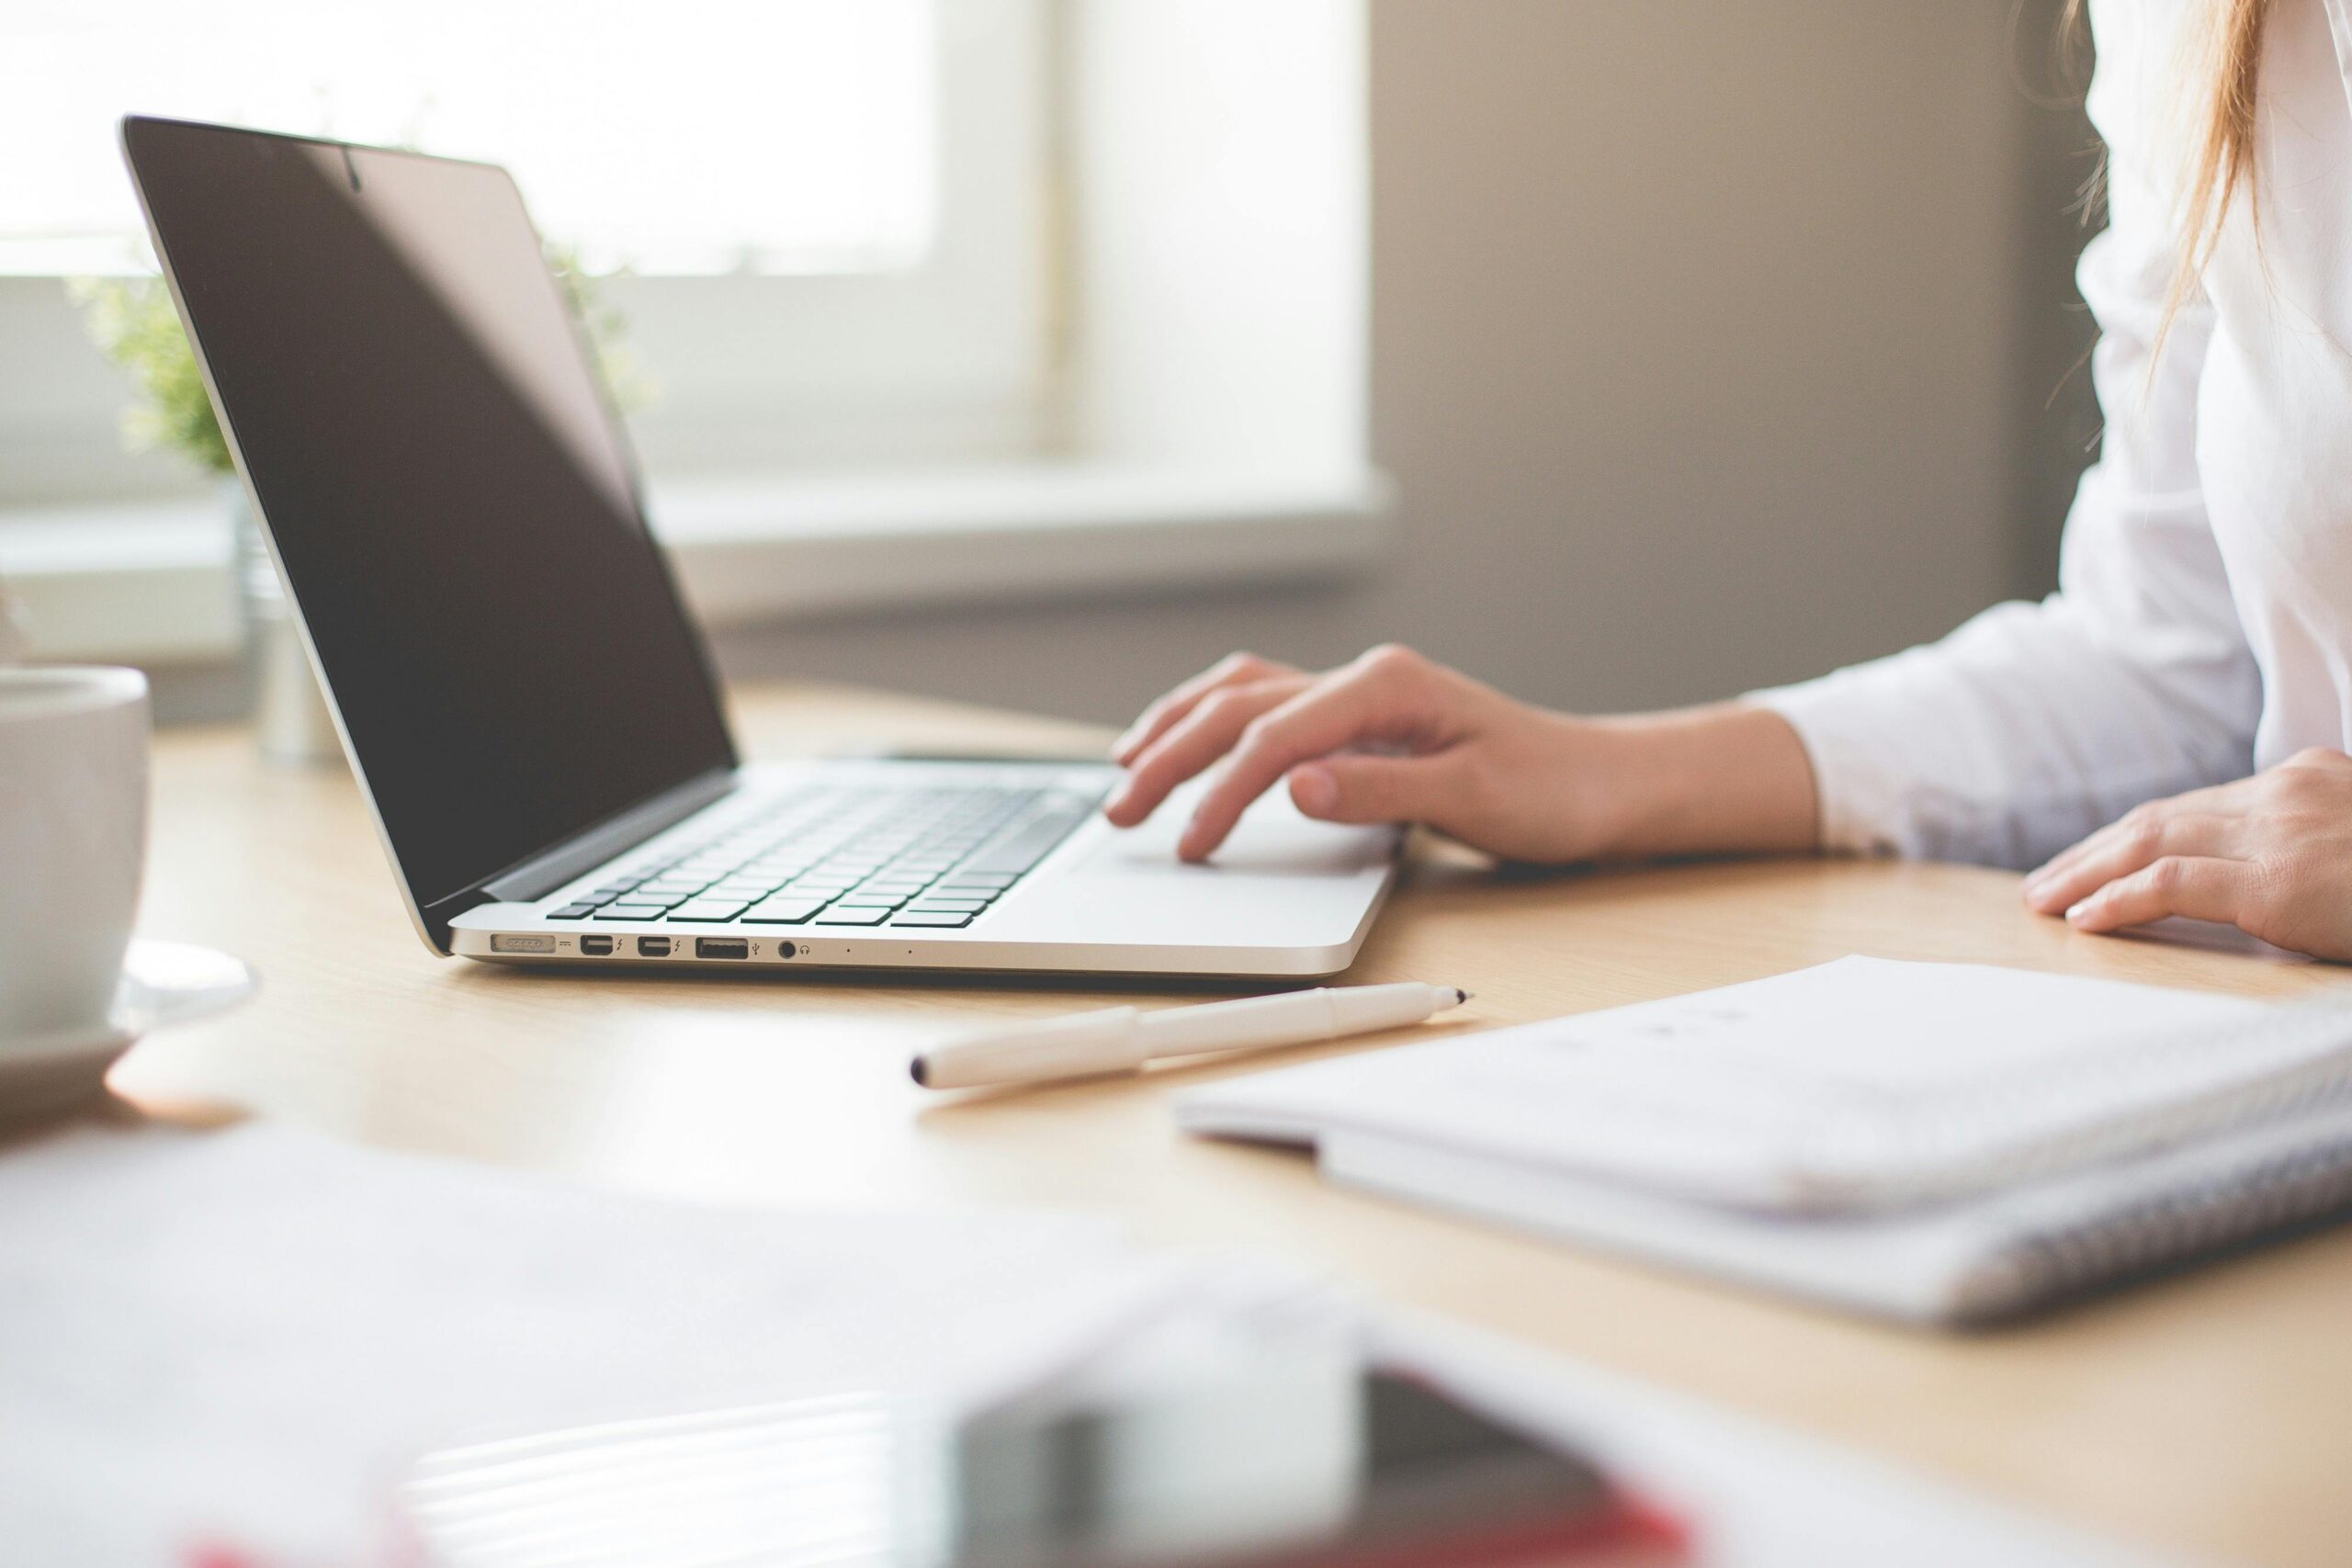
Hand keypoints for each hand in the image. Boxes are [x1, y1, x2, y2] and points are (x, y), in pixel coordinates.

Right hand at [1101, 645, 1819, 862]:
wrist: (1603, 784)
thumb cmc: (1552, 792)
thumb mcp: (1475, 800)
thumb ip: (1380, 792)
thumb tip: (1293, 787)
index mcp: (1387, 687)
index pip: (1275, 737)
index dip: (1221, 792)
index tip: (1189, 846)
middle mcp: (1365, 680)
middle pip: (1239, 707)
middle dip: (1169, 756)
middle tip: (1120, 812)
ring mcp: (1359, 696)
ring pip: (1241, 694)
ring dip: (1178, 727)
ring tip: (1124, 767)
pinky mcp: (1360, 720)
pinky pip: (1266, 706)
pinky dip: (1214, 723)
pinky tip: (1188, 744)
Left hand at [2022, 748, 2351, 959]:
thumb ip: (2306, 842)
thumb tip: (2266, 877)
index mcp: (2304, 777)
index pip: (2195, 806)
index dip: (2131, 835)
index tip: (2092, 858)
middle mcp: (2283, 792)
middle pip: (2161, 819)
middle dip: (2092, 852)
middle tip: (2044, 881)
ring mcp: (2278, 832)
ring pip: (2152, 842)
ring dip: (2085, 873)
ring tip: (2043, 899)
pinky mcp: (2278, 882)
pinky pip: (2173, 884)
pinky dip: (2118, 899)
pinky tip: (2083, 917)